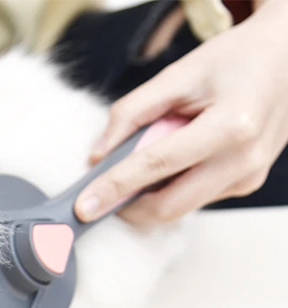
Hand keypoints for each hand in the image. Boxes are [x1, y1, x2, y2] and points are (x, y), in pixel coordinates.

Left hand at [75, 0, 287, 224]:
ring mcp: (249, 176)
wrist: (287, 58)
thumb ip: (131, 113)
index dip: (114, 188)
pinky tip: (170, 161)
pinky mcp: (247, 184)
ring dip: (148, 196)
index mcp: (231, 125)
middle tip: (98, 194)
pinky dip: (170, 188)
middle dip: (126, 206)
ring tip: (143, 161)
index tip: (83, 207)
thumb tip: (97, 156)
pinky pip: (195, 198)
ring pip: (180, 207)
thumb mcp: (178, 74)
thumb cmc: (234, 60)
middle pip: (168, 206)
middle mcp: (245, 159)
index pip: (156, 166)